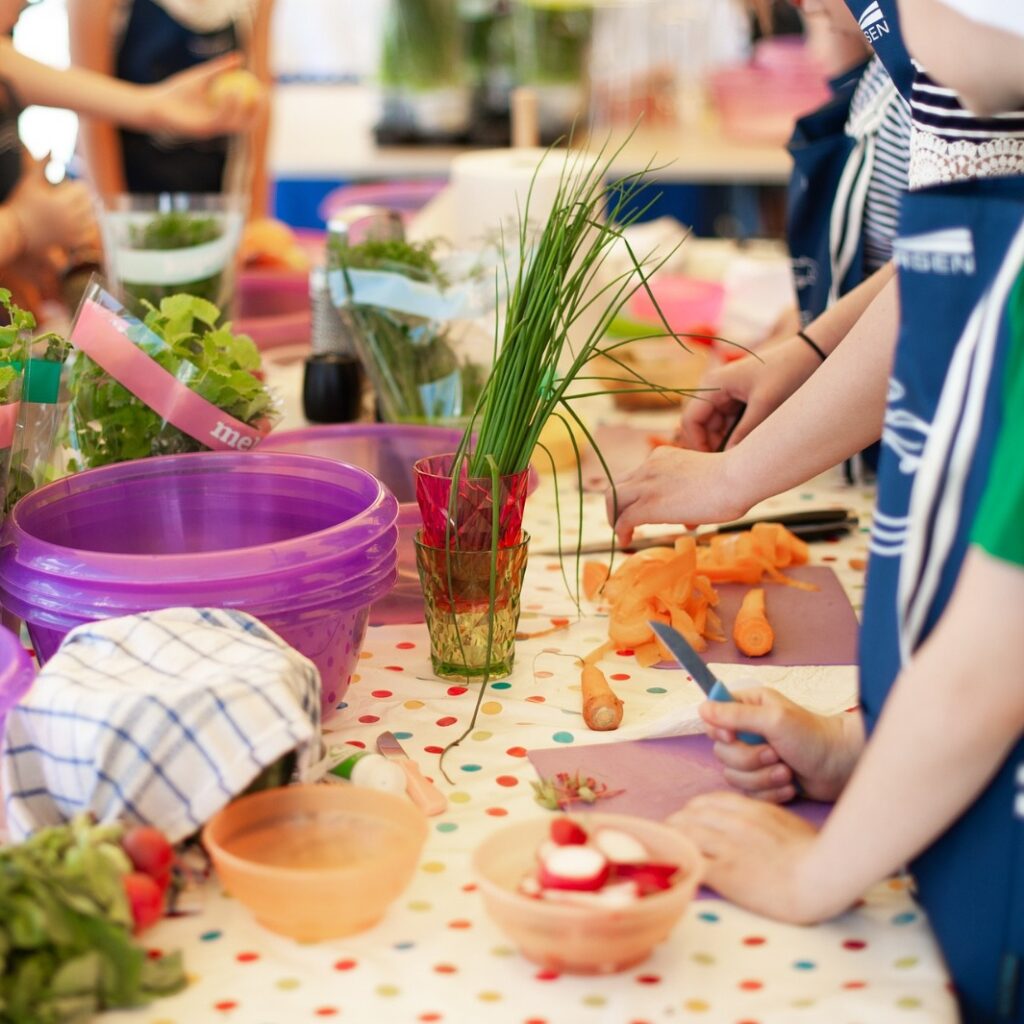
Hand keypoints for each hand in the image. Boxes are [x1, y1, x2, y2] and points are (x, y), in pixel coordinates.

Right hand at [8, 160, 97, 256]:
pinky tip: (79, 222)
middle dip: (83, 197)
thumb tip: (51, 147)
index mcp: (61, 201)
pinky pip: (90, 234)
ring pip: (92, 218)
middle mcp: (70, 217)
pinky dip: (88, 227)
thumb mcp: (31, 181)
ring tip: (76, 208)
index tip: (71, 185)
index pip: (83, 189)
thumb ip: (43, 164)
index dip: (78, 185)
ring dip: (88, 211)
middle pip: (89, 203)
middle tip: (75, 196)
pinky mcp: (72, 242)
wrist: (17, 231)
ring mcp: (72, 231)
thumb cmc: (22, 203)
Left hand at [148, 54, 263, 137]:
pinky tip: (230, 91)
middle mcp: (220, 126)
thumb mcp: (202, 75)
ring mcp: (213, 129)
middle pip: (247, 124)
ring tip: (242, 89)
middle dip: (258, 112)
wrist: (156, 103)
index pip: (247, 115)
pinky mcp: (204, 130)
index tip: (265, 89)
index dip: (260, 106)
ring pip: (235, 123)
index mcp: (223, 116)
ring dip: (241, 107)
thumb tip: (241, 58)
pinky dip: (227, 105)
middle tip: (262, 94)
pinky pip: (220, 118)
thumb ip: (220, 68)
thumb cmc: (177, 91)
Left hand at [606, 444, 751, 546]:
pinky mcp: (650, 504)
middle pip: (619, 485)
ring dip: (614, 518)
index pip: (637, 475)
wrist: (737, 476)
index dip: (637, 494)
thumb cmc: (733, 480)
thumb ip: (691, 496)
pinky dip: (621, 531)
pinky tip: (626, 541)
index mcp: (662, 457)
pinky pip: (624, 518)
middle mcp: (650, 466)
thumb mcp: (704, 481)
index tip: (645, 510)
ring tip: (622, 534)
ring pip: (614, 499)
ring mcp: (648, 484)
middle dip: (619, 505)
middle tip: (626, 522)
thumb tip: (688, 521)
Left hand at [669, 792, 845, 923]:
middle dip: (677, 824)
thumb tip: (755, 823)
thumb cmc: (815, 851)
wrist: (821, 875)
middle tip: (671, 835)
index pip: (707, 801)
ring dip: (672, 841)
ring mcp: (726, 846)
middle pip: (689, 815)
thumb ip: (764, 817)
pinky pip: (689, 862)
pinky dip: (678, 864)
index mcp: (749, 808)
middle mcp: (732, 822)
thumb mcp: (787, 821)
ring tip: (664, 849)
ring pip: (684, 834)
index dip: (693, 811)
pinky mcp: (723, 871)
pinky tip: (673, 870)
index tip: (689, 820)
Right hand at [677, 333, 823, 451]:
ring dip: (725, 442)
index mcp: (712, 385)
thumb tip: (729, 462)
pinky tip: (750, 445)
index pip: (690, 422)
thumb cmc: (787, 372)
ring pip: (714, 428)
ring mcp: (724, 395)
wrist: (811, 354)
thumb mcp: (766, 405)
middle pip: (700, 427)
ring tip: (744, 456)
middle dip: (713, 446)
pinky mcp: (736, 400)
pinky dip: (736, 436)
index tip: (715, 464)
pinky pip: (728, 424)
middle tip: (732, 465)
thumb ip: (745, 434)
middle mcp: (713, 389)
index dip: (698, 445)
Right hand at [701, 688, 862, 802]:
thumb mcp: (774, 719)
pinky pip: (749, 793)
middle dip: (749, 759)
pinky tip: (790, 786)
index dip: (719, 731)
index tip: (733, 736)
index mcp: (748, 707)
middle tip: (775, 754)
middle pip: (721, 752)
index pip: (712, 718)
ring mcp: (755, 758)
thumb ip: (736, 715)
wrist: (841, 767)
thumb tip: (702, 709)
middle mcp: (747, 731)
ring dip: (762, 777)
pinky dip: (770, 792)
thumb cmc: (812, 736)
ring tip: (787, 772)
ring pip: (733, 775)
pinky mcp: (763, 781)